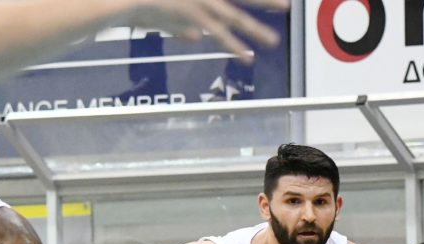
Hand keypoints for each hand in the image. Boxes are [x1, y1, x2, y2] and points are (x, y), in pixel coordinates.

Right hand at [132, 0, 288, 58]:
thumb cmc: (137, 0)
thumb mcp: (162, 11)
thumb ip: (180, 25)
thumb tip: (195, 39)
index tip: (273, 0)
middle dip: (265, 0)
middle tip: (286, 6)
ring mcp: (200, 1)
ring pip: (234, 16)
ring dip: (255, 29)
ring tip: (273, 41)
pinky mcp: (193, 15)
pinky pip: (218, 32)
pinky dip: (233, 46)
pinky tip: (248, 57)